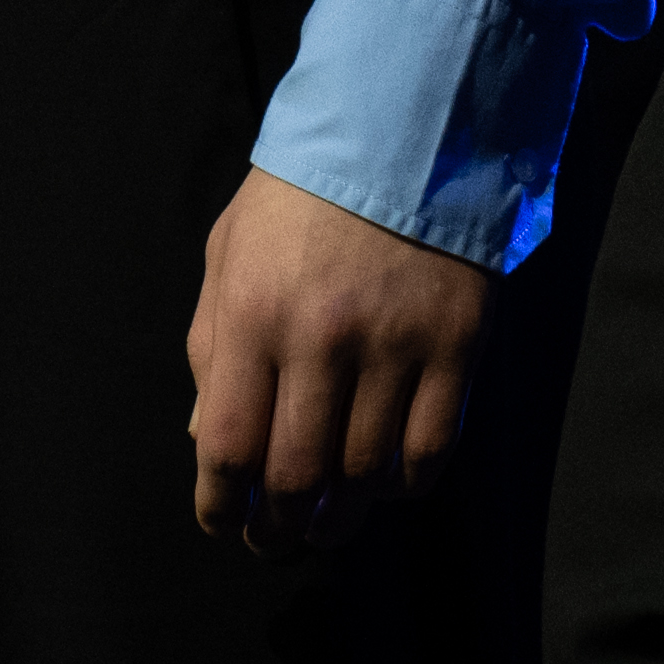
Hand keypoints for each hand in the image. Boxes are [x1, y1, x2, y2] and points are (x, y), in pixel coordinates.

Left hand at [178, 166, 485, 549]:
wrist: (404, 123)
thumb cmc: (302, 192)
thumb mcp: (230, 249)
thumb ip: (211, 343)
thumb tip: (207, 441)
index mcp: (252, 312)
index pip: (228, 446)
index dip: (221, 506)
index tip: (223, 525)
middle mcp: (321, 337)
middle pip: (297, 477)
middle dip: (279, 528)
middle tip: (278, 540)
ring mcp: (395, 343)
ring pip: (364, 474)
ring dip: (342, 517)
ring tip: (330, 522)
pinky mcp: (456, 343)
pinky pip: (430, 450)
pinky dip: (404, 485)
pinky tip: (387, 483)